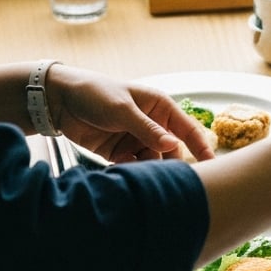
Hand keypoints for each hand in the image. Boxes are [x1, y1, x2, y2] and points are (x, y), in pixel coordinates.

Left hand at [50, 66, 215, 162]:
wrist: (58, 100)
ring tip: (140, 172)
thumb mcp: (123, 109)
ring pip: (153, 161)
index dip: (201, 146)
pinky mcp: (119, 152)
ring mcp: (136, 139)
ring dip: (149, 168)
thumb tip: (174, 145)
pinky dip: (132, 171)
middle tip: (168, 177)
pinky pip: (134, 166)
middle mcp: (152, 124)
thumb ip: (147, 130)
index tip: (212, 163)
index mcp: (160, 107)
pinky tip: (124, 170)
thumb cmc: (95, 93)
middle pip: (172, 150)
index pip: (187, 129)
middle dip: (170, 163)